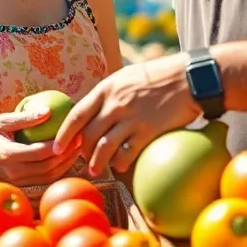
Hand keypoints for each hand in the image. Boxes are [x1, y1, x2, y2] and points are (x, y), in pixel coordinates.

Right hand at [0, 108, 82, 187]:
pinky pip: (45, 179)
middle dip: (67, 155)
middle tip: (81, 140)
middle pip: (48, 167)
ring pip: (49, 176)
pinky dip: (59, 170)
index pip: (39, 152)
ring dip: (66, 164)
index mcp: (8, 155)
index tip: (74, 132)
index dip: (59, 144)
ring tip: (79, 149)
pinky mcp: (23, 185)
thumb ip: (25, 118)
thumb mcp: (2, 121)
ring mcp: (18, 181)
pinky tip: (68, 157)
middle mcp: (14, 172)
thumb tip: (49, 111)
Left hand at [54, 52, 200, 175]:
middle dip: (82, 151)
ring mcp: (131, 117)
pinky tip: (119, 166)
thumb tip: (94, 110)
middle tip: (82, 160)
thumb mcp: (126, 76)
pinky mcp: (148, 130)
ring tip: (95, 170)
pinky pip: (127, 153)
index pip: (77, 114)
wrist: (188, 77)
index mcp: (106, 88)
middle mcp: (115, 103)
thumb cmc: (158, 76)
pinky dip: (119, 163)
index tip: (58, 147)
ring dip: (96, 162)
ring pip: (104, 146)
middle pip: (89, 134)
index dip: (65, 133)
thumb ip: (109, 92)